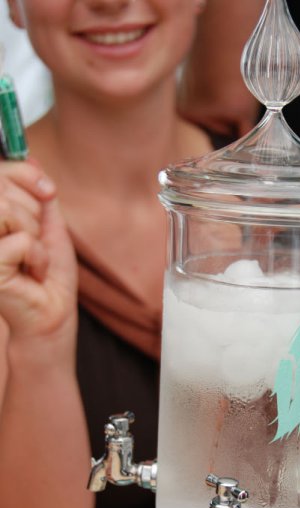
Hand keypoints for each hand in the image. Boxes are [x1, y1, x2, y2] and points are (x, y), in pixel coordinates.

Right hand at [0, 161, 76, 343]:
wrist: (52, 315)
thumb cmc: (47, 275)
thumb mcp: (47, 224)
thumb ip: (36, 194)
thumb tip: (29, 158)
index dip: (24, 173)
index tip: (48, 190)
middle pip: (3, 188)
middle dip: (34, 213)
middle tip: (37, 241)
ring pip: (8, 210)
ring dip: (35, 235)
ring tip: (34, 258)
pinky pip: (21, 241)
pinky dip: (37, 257)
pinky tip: (33, 274)